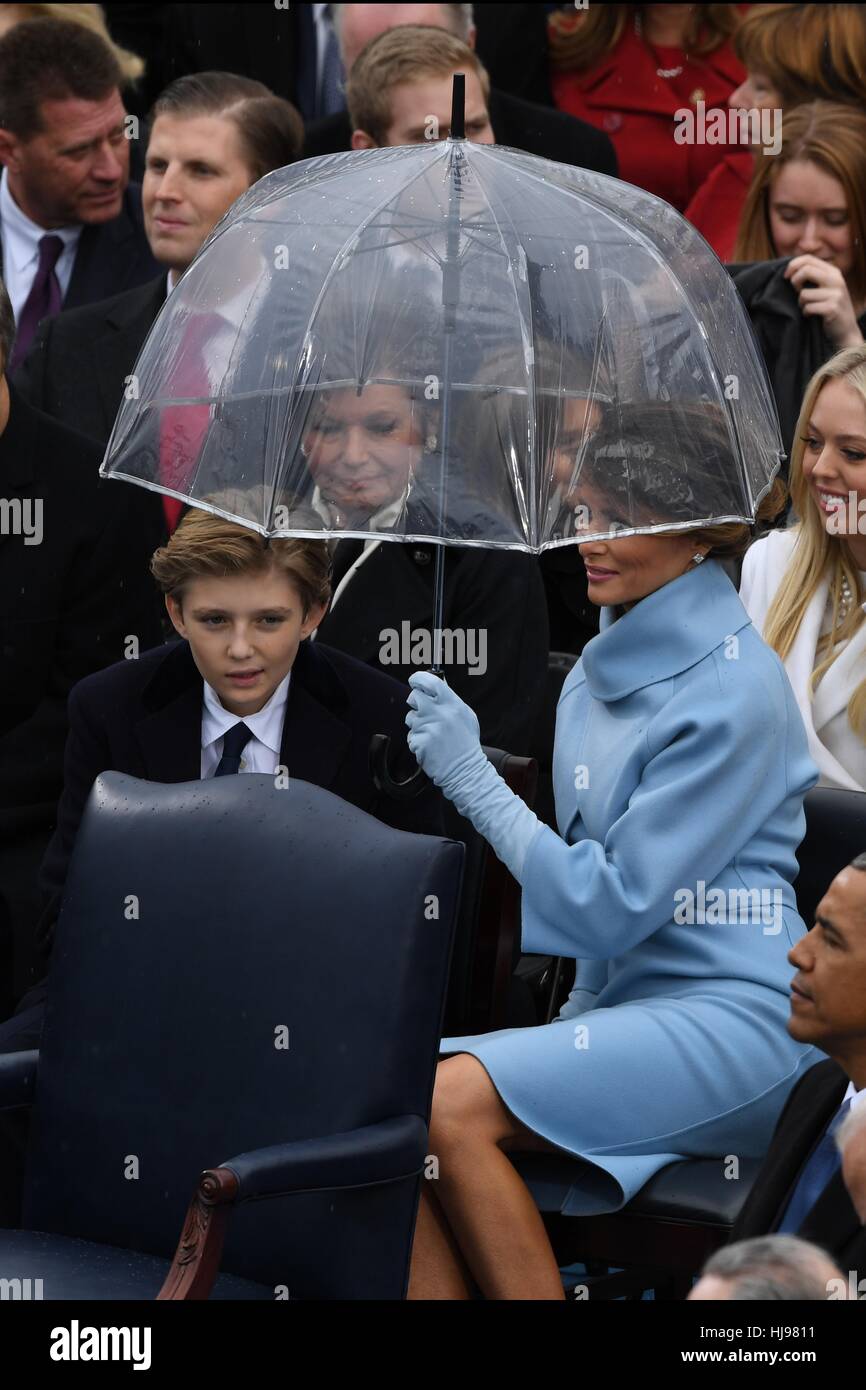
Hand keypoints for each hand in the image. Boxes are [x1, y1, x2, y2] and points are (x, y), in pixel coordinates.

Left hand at [406, 671, 482, 793]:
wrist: (464, 770)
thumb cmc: (466, 743)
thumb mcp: (466, 716)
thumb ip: (451, 700)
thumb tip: (435, 686)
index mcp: (452, 704)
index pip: (430, 682)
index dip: (418, 678)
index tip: (415, 680)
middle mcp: (439, 714)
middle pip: (414, 697)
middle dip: (416, 703)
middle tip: (425, 712)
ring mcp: (428, 728)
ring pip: (410, 718)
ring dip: (417, 724)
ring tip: (432, 734)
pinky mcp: (419, 742)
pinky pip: (411, 736)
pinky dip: (417, 740)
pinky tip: (430, 745)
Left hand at [785, 255, 863, 347]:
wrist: (845, 330)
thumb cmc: (829, 308)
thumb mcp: (825, 288)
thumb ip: (813, 277)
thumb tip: (790, 269)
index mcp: (833, 272)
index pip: (809, 259)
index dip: (793, 265)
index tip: (786, 276)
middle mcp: (836, 280)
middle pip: (806, 270)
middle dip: (794, 281)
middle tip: (795, 292)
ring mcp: (836, 294)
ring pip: (804, 293)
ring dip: (801, 303)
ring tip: (808, 308)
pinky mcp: (832, 308)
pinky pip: (808, 308)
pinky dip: (806, 313)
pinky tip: (811, 316)